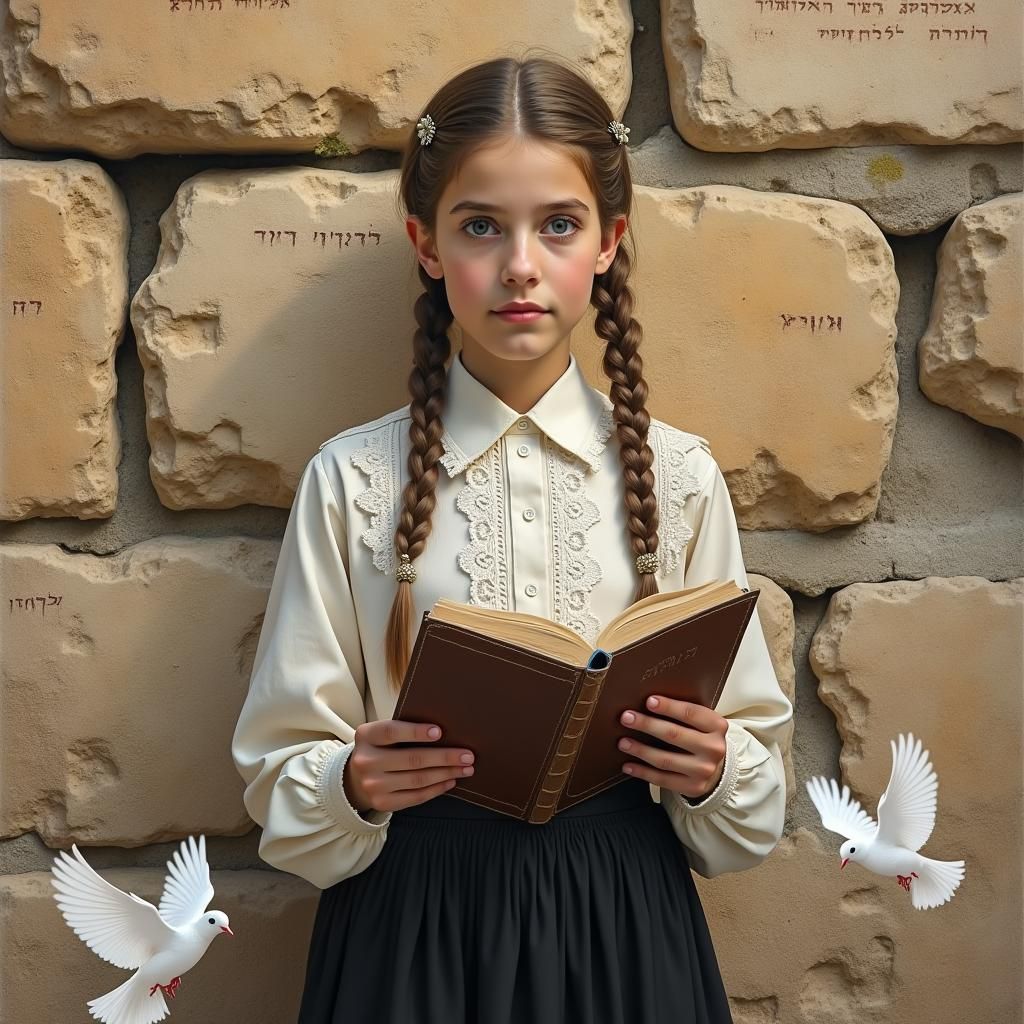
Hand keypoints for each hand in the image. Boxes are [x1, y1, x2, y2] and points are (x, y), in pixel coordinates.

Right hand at [344, 719, 475, 812]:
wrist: (355, 779)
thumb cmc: (379, 749)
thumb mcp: (381, 734)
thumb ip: (403, 730)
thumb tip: (444, 731)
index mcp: (366, 736)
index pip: (391, 732)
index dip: (416, 732)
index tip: (440, 732)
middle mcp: (366, 761)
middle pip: (411, 759)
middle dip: (444, 757)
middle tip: (468, 755)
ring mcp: (373, 785)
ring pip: (417, 779)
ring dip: (446, 773)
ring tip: (466, 768)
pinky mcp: (382, 803)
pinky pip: (416, 797)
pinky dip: (437, 789)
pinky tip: (451, 781)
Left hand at [618, 696, 727, 801]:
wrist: (717, 768)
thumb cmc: (700, 737)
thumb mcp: (701, 722)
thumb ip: (683, 713)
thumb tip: (648, 702)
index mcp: (717, 726)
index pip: (690, 713)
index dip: (668, 707)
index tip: (648, 701)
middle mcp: (714, 748)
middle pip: (674, 735)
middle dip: (647, 725)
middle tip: (626, 718)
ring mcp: (704, 770)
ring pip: (665, 760)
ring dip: (640, 750)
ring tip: (623, 742)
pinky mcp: (693, 787)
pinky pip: (662, 780)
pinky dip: (642, 772)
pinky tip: (628, 765)